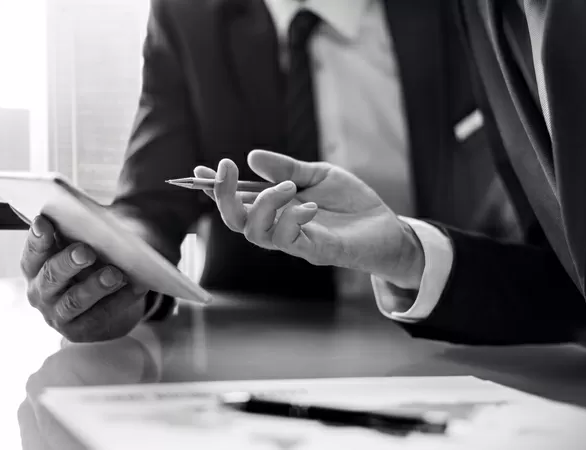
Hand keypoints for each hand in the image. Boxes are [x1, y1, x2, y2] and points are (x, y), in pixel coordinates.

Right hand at [20, 216, 149, 341]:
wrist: (100, 306)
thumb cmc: (87, 268)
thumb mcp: (80, 250)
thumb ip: (84, 235)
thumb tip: (112, 221)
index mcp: (35, 268)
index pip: (32, 252)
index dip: (37, 239)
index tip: (44, 223)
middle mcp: (40, 292)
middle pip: (51, 277)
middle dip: (68, 263)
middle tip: (86, 251)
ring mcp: (56, 314)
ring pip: (74, 301)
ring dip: (94, 286)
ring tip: (114, 274)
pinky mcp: (77, 331)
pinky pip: (99, 315)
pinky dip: (119, 300)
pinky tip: (135, 287)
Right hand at [196, 150, 424, 289]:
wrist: (386, 227)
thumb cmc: (350, 204)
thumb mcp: (318, 175)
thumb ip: (287, 168)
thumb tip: (252, 156)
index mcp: (276, 207)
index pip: (237, 200)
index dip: (215, 187)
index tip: (200, 169)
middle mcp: (278, 226)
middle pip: (236, 221)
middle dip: (223, 197)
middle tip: (226, 170)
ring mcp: (295, 241)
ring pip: (256, 233)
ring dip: (264, 204)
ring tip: (287, 186)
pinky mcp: (315, 251)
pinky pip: (290, 241)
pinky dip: (292, 219)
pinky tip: (309, 206)